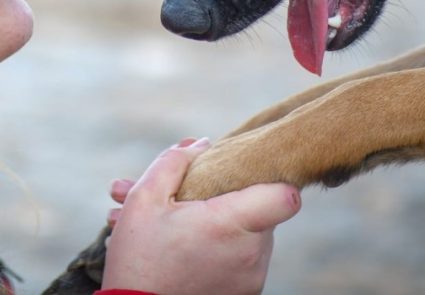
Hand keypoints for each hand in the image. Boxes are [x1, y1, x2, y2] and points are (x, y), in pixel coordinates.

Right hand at [101, 138, 301, 294]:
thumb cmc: (139, 257)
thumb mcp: (144, 198)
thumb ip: (175, 162)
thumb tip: (203, 144)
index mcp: (230, 225)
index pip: (286, 196)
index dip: (272, 177)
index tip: (246, 174)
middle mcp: (251, 254)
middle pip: (260, 209)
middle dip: (223, 198)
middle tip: (182, 198)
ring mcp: (251, 278)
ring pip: (249, 233)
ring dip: (216, 221)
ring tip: (172, 222)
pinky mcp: (245, 293)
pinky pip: (242, 258)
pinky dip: (218, 247)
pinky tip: (181, 243)